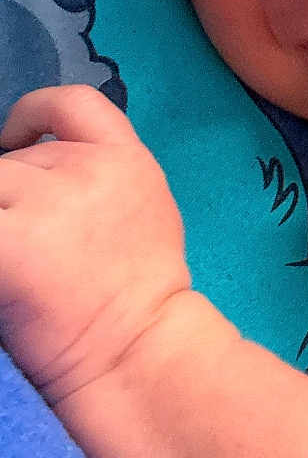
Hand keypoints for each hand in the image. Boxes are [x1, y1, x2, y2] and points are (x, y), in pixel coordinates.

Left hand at [0, 84, 189, 402]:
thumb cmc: (139, 296)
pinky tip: (4, 265)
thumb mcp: (143, 210)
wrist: (140, 354)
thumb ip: (97, 178)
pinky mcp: (9, 245)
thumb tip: (26, 163)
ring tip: (20, 257)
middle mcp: (89, 170)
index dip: (31, 114)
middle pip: (12, 162)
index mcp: (128, 161)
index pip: (73, 103)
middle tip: (27, 241)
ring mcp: (47, 205)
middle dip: (9, 197)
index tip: (13, 144)